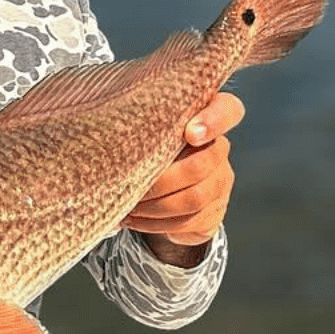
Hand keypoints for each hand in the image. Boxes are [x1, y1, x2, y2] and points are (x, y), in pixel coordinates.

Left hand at [121, 91, 244, 264]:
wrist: (161, 187)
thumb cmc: (147, 147)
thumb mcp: (147, 129)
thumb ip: (142, 122)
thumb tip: (106, 128)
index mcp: (207, 119)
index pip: (228, 110)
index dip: (213, 121)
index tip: (190, 133)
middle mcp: (219, 149)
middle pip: (201, 165)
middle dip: (161, 180)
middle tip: (130, 184)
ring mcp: (220, 182)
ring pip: (194, 198)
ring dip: (155, 206)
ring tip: (128, 205)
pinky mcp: (213, 212)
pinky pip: (187, 222)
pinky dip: (155, 223)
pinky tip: (133, 219)